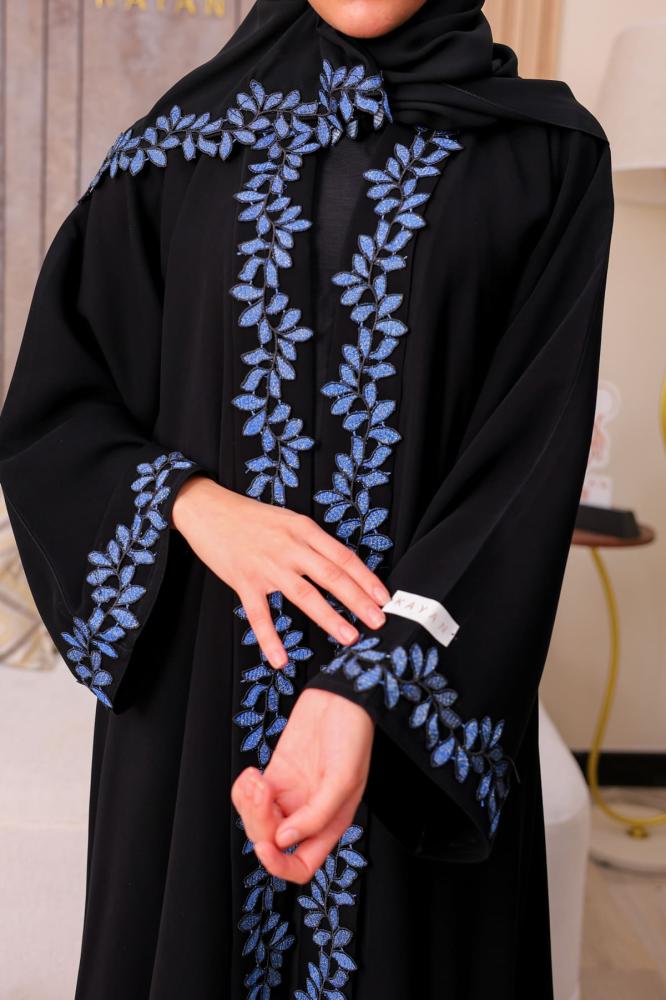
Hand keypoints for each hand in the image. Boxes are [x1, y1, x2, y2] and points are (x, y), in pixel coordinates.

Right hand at [171, 475, 389, 668]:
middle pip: (332, 575)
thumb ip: (311, 542)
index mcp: (304, 529)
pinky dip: (270, 639)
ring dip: (329, 617)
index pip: (343, 556)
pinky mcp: (243, 580)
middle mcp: (289, 546)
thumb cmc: (250, 517)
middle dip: (359, 600)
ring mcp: (266, 565)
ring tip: (350, 637)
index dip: (366, 578)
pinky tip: (281, 659)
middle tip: (379, 621)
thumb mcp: (288, 520)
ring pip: (304, 594)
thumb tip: (340, 567)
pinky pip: (259, 615)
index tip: (383, 597)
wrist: (207, 508)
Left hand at [231, 687, 373, 882]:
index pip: (301, 866)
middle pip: (272, 841)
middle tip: (263, 790)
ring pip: (257, 820)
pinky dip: (243, 790)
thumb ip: (316, 815)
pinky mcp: (276, 774)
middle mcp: (308, 814)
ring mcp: (289, 794)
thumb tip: (284, 841)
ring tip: (255, 778)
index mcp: (330, 823)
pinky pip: (250, 796)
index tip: (267, 845)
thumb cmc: (352, 736)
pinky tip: (252, 774)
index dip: (280, 865)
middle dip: (260, 822)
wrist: (341, 697)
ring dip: (248, 805)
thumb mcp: (343, 779)